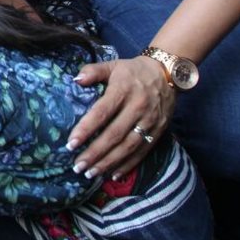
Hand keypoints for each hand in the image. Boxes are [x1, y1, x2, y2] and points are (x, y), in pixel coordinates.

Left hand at [67, 56, 175, 179]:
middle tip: (78, 166)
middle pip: (114, 135)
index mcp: (123, 90)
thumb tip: (76, 80)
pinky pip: (142, 152)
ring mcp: (150, 122)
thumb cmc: (134, 71)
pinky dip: (128, 165)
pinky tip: (113, 174)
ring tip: (91, 173)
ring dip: (109, 163)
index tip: (71, 143)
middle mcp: (138, 108)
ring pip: (128, 147)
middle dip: (95, 153)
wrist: (168, 74)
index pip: (102, 113)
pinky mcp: (159, 131)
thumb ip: (93, 71)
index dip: (86, 129)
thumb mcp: (113, 65)